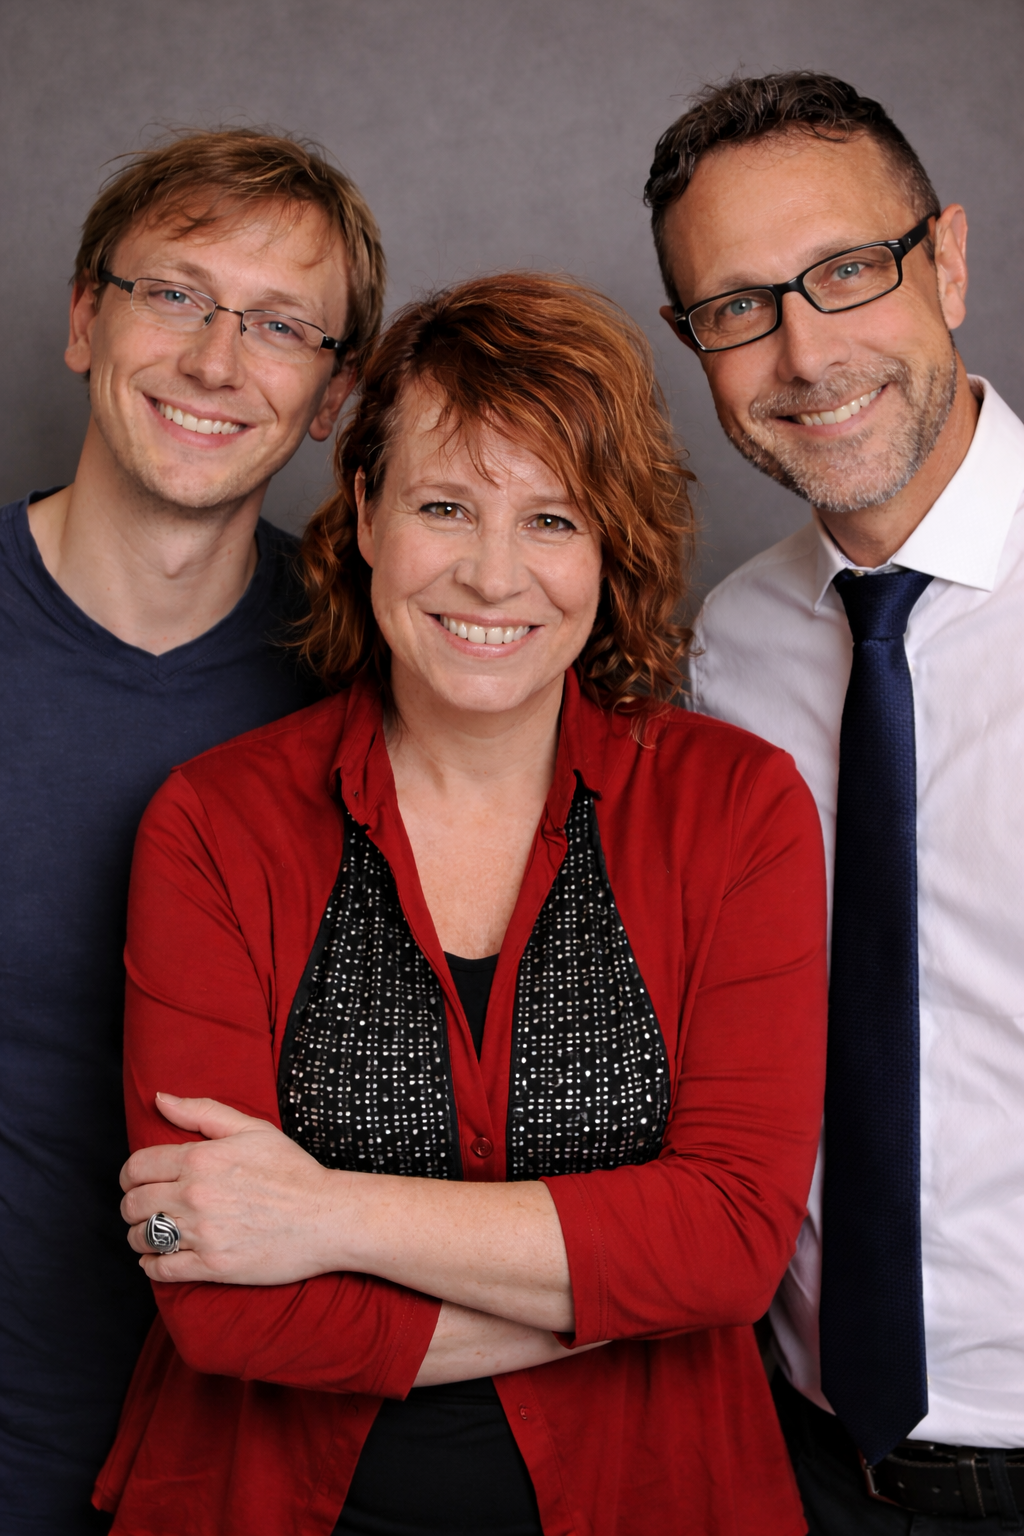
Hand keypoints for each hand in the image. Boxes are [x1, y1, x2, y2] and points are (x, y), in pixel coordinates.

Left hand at [121, 1094, 346, 1283]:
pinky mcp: (212, 1266)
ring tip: (154, 1232)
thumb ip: (202, 1112)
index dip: (130, 1175)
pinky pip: (160, 1269)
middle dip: (133, 1205)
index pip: (137, 1168)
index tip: (136, 1181)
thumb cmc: (292, 1170)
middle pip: (133, 1204)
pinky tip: (159, 1257)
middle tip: (145, 1207)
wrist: (326, 1216)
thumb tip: (160, 1099)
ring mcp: (203, 1233)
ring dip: (140, 1235)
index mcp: (201, 1158)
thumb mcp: (251, 1129)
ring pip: (142, 1237)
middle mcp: (195, 1195)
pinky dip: (151, 1264)